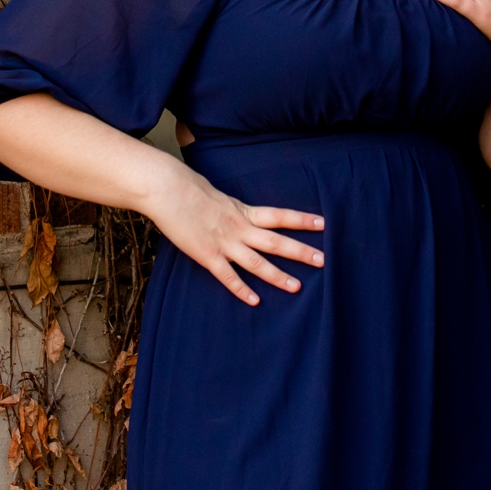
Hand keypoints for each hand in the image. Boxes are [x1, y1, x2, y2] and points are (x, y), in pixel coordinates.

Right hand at [146, 166, 324, 306]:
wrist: (167, 190)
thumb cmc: (189, 187)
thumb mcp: (218, 194)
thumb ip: (231, 208)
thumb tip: (237, 212)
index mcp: (243, 211)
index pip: (280, 216)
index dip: (302, 220)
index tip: (323, 224)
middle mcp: (239, 228)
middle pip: (276, 242)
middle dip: (300, 252)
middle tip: (323, 261)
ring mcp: (224, 243)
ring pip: (257, 263)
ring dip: (278, 276)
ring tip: (297, 287)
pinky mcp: (207, 256)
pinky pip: (228, 276)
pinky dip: (242, 290)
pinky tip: (255, 301)